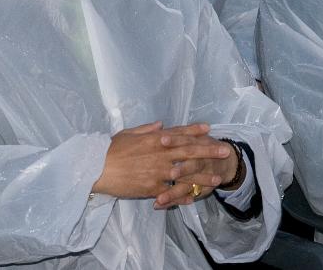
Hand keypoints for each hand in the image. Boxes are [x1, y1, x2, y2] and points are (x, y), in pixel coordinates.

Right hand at [91, 122, 235, 205]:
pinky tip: (195, 198)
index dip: (194, 131)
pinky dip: (183, 195)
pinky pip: (171, 192)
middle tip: (225, 151)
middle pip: (189, 152)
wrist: (97, 168)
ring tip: (218, 179)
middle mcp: (160, 154)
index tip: (209, 129)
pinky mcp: (151, 188)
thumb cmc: (110, 149)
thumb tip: (161, 124)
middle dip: (208, 151)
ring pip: (185, 174)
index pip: (179, 133)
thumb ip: (147, 129)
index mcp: (155, 139)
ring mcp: (158, 172)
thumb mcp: (128, 133)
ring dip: (202, 177)